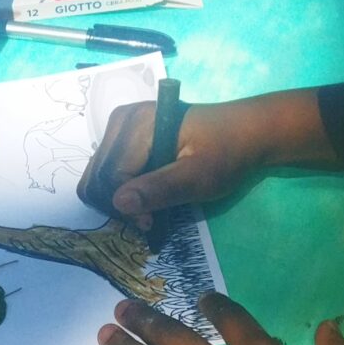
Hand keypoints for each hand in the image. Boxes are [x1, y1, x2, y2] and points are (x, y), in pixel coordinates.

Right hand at [77, 89, 325, 231]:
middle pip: (97, 176)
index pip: (111, 175)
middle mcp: (121, 120)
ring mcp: (120, 127)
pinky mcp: (125, 137)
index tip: (150, 224)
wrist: (246, 133)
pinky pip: (107, 170)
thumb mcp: (199, 177)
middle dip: (118, 205)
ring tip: (148, 210)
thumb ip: (160, 189)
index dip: (127, 206)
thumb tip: (119, 203)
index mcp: (138, 123)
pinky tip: (145, 196)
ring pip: (97, 176)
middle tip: (149, 220)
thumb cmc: (226, 152)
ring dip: (118, 200)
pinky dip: (121, 190)